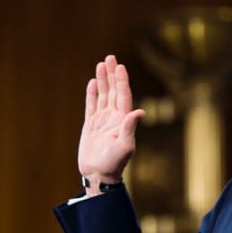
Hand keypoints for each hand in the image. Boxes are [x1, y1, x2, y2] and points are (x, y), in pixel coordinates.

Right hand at [78, 55, 144, 195]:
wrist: (99, 175)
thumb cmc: (114, 163)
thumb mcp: (125, 146)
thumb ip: (130, 128)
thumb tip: (139, 111)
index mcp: (123, 120)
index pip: (123, 95)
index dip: (122, 81)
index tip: (120, 66)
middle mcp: (114, 118)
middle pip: (113, 91)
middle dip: (112, 74)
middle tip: (110, 57)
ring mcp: (102, 121)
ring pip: (102, 95)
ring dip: (102, 80)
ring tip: (100, 64)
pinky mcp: (91, 126)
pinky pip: (91, 106)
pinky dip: (92, 94)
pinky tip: (92, 83)